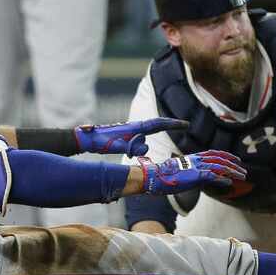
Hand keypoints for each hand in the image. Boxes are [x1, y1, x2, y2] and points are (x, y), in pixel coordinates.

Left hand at [74, 118, 189, 156]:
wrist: (89, 137)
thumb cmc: (102, 141)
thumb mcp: (119, 146)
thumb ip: (133, 148)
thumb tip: (146, 150)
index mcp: (136, 127)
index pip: (159, 123)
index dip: (173, 124)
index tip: (186, 125)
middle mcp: (136, 127)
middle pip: (157, 124)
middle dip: (171, 125)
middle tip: (185, 126)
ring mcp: (132, 130)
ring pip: (146, 136)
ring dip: (148, 142)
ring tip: (134, 145)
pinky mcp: (128, 135)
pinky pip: (141, 139)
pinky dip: (141, 145)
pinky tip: (132, 150)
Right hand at [139, 150, 246, 194]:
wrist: (155, 177)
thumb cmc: (165, 177)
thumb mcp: (181, 173)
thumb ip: (193, 174)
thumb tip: (202, 179)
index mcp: (193, 158)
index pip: (213, 153)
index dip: (226, 155)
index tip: (235, 159)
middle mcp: (196, 160)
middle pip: (219, 159)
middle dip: (233, 163)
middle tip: (243, 169)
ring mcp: (196, 167)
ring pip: (219, 167)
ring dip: (232, 171)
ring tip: (242, 176)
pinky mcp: (195, 176)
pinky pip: (212, 176)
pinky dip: (222, 179)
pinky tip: (229, 182)